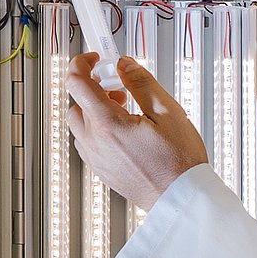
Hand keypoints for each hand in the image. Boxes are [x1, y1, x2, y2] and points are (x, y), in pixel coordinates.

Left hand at [65, 53, 208, 209]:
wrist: (180, 198)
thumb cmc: (179, 163)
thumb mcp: (168, 112)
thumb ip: (142, 83)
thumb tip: (124, 65)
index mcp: (108, 125)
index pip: (76, 83)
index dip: (81, 63)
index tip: (94, 59)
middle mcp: (95, 143)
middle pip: (76, 102)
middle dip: (93, 87)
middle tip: (118, 86)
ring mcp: (95, 158)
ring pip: (80, 123)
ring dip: (95, 109)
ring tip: (125, 108)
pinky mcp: (100, 170)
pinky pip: (87, 141)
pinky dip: (98, 128)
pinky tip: (123, 128)